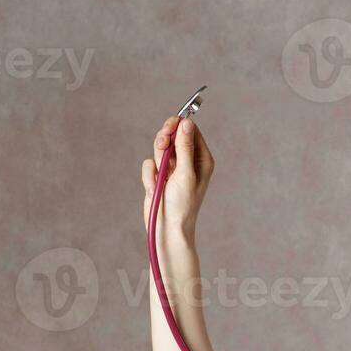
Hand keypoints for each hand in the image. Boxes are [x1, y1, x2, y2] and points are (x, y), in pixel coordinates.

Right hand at [142, 115, 214, 239]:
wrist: (167, 227)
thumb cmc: (182, 205)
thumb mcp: (185, 174)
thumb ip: (184, 148)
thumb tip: (186, 124)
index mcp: (201, 159)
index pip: (190, 131)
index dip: (178, 125)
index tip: (169, 128)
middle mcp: (188, 161)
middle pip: (173, 135)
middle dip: (165, 140)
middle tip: (162, 146)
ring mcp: (172, 168)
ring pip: (159, 148)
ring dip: (157, 161)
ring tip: (161, 176)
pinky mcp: (158, 175)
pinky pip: (149, 164)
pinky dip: (150, 176)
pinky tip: (155, 189)